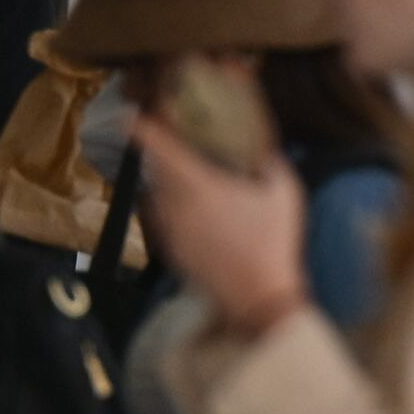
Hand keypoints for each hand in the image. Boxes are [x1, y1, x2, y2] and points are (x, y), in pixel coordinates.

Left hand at [141, 119, 311, 334]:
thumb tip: (262, 150)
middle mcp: (175, 205)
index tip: (130, 116)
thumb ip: (270, 163)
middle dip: (162, 153)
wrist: (257, 298)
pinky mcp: (173, 253)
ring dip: (168, 182)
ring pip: (159, 196)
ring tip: (191, 178)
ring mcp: (171, 232)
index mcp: (199, 185)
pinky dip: (174, 209)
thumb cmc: (272, 242)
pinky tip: (199, 214)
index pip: (162, 149)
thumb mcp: (284, 193)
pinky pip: (166, 221)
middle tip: (178, 143)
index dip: (144, 129)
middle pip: (157, 170)